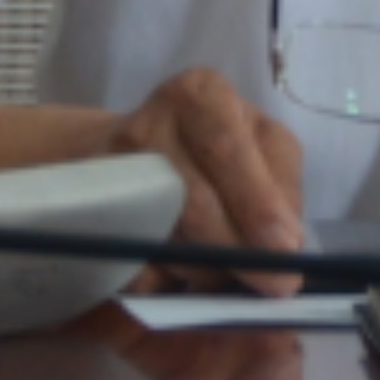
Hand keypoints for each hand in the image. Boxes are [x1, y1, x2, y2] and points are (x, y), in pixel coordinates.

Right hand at [106, 67, 307, 294]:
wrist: (131, 154)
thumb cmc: (213, 148)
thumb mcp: (261, 145)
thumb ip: (281, 186)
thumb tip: (287, 243)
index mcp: (201, 95)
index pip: (228, 150)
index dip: (257, 205)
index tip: (286, 249)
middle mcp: (151, 122)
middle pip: (195, 203)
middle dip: (238, 251)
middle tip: (272, 284)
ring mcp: (112, 169)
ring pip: (169, 241)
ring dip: (207, 270)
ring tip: (228, 272)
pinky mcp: (93, 214)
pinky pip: (136, 266)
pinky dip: (170, 283)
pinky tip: (186, 276)